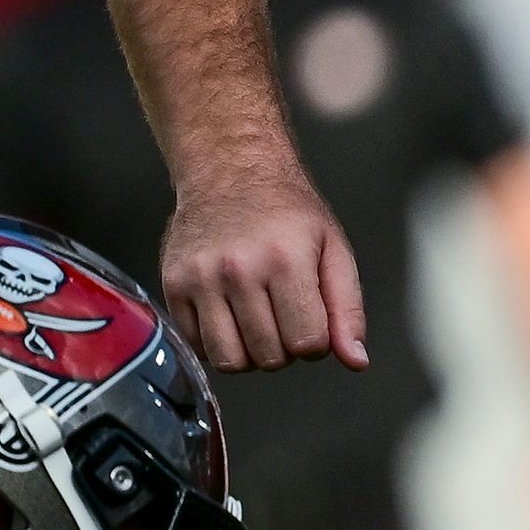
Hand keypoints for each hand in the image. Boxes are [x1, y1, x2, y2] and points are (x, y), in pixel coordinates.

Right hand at [161, 156, 366, 371]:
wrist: (230, 169)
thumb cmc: (287, 210)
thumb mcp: (333, 248)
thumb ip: (347, 308)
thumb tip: (356, 360)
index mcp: (287, 260)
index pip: (307, 344)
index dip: (316, 342)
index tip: (310, 318)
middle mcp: (239, 270)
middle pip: (270, 357)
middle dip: (285, 348)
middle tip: (284, 314)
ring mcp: (201, 278)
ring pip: (230, 360)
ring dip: (251, 354)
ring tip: (258, 321)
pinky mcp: (173, 284)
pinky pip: (197, 346)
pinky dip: (217, 344)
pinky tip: (230, 316)